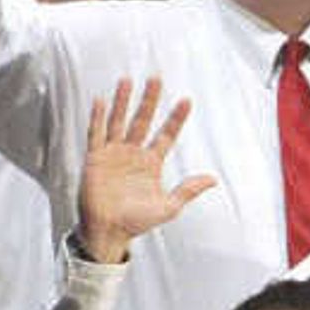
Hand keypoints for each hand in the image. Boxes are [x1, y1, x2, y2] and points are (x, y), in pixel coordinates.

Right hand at [74, 76, 219, 262]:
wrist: (109, 231)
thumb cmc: (137, 221)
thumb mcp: (169, 207)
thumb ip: (188, 190)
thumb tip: (213, 179)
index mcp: (151, 163)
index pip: (166, 135)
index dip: (176, 119)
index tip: (186, 101)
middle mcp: (133, 153)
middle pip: (142, 120)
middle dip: (150, 100)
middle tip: (156, 79)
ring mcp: (114, 153)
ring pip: (119, 121)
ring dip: (123, 102)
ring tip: (127, 81)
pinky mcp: (96, 158)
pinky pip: (96, 134)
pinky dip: (98, 118)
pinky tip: (101, 101)